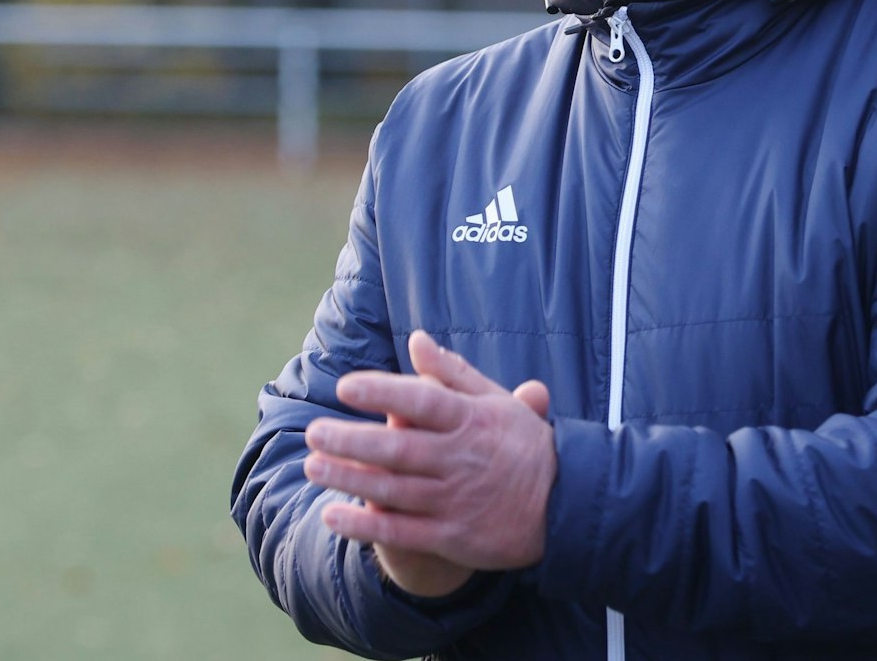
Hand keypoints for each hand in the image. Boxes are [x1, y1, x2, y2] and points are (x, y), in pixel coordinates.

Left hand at [305, 330, 555, 593]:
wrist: (563, 507)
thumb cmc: (522, 446)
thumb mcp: (495, 402)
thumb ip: (452, 373)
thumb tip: (417, 340)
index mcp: (471, 421)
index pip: (421, 402)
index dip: (382, 393)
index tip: (346, 388)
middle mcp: (460, 460)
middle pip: (397, 449)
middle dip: (350, 441)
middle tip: (315, 433)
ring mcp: (454, 501)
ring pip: (392, 490)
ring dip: (348, 479)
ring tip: (312, 466)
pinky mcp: (451, 537)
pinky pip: (400, 532)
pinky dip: (364, 525)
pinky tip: (332, 515)